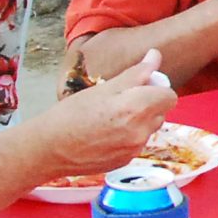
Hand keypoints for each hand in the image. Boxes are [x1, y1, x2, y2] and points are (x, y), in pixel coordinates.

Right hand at [35, 51, 177, 180]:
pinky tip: (106, 133)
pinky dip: (128, 135)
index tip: (141, 86)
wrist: (49, 149)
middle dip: (148, 104)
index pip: (169, 96)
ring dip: (139, 120)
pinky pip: (137, 142)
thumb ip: (135, 73)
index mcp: (136, 109)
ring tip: (110, 117)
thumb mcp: (103, 88)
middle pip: (161, 112)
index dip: (157, 88)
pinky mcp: (126, 161)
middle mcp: (140, 132)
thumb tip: (155, 56)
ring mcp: (134, 149)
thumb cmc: (71, 114)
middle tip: (121, 100)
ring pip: (149, 128)